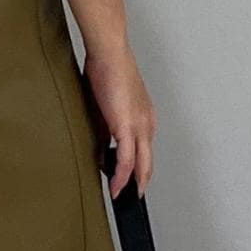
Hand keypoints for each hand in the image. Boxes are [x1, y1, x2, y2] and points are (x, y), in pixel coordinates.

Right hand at [82, 39, 155, 198]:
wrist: (109, 53)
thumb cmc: (107, 68)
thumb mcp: (106, 104)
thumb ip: (106, 126)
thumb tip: (102, 145)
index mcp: (144, 116)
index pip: (145, 149)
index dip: (139, 167)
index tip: (130, 179)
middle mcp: (147, 123)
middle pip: (148, 161)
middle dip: (140, 181)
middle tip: (132, 197)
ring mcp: (141, 126)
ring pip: (141, 164)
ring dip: (130, 183)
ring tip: (121, 196)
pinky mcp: (127, 127)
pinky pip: (127, 160)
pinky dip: (121, 176)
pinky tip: (115, 186)